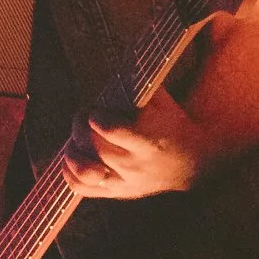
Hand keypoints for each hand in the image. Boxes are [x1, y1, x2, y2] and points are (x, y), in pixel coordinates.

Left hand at [63, 96, 204, 199]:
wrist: (190, 164)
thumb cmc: (170, 125)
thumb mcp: (162, 102)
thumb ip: (138, 84)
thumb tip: (111, 66)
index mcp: (148, 141)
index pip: (112, 131)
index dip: (96, 117)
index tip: (97, 110)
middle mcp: (135, 166)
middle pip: (95, 147)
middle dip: (81, 126)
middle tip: (84, 116)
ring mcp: (125, 183)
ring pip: (84, 171)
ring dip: (71, 151)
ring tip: (75, 139)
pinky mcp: (117, 193)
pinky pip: (81, 188)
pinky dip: (69, 172)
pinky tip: (72, 156)